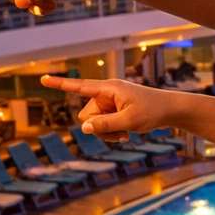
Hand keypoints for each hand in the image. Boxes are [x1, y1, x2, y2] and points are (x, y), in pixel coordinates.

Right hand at [42, 76, 176, 141]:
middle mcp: (106, 94)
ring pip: (93, 124)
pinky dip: (111, 133)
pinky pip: (101, 126)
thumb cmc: (153, 111)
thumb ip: (106, 124)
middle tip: (120, 132)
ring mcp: (109, 104)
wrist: (171, 111)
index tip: (43, 79)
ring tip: (126, 134)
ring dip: (106, 133)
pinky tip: (126, 134)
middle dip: (98, 128)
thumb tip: (85, 128)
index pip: (80, 86)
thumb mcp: (130, 120)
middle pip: (85, 116)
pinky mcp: (113, 112)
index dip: (61, 85)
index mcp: (109, 89)